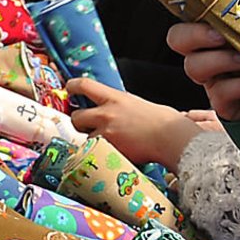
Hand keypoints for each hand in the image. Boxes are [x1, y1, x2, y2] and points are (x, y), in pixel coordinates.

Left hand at [67, 77, 206, 169]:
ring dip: (92, 141)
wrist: (170, 138)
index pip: (84, 85)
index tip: (69, 89)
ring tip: (108, 142)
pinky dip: (101, 154)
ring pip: (85, 138)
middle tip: (87, 126)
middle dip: (79, 123)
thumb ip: (118, 105)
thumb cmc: (162, 121)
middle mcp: (106, 114)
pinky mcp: (108, 151)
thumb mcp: (136, 104)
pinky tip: (114, 152)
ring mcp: (106, 134)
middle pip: (76, 117)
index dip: (72, 86)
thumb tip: (109, 107)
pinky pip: (95, 153)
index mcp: (114, 98)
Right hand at [168, 20, 239, 119]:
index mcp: (215, 32)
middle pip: (177, 40)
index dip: (190, 14)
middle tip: (222, 36)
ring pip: (194, 68)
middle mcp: (207, 54)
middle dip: (195, 35)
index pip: (187, 17)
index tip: (214, 10)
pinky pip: (219, 95)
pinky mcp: (225, 105)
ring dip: (220, 60)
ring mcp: (213, 80)